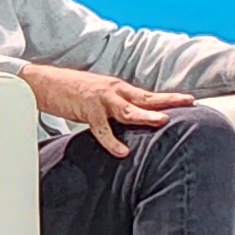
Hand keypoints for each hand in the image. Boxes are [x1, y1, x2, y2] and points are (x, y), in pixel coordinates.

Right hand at [19, 63, 193, 156]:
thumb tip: (136, 121)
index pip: (149, 94)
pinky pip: (101, 129)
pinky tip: (122, 151)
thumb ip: (118, 108)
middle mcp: (114, 90)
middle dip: (168, 100)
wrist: (45, 82)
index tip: (190, 99)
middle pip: (146, 97)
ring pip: (128, 109)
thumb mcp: (102, 98)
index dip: (169, 97)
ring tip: (163, 121)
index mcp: (119, 89)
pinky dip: (112, 141)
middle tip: (189, 102)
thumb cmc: (74, 92)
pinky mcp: (86, 110)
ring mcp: (101, 99)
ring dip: (146, 115)